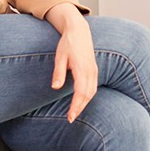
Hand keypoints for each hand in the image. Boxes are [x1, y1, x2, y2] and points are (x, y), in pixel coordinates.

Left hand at [45, 3, 96, 121]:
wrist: (79, 31)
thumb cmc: (68, 43)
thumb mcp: (59, 56)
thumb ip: (58, 72)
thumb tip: (55, 87)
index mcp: (82, 68)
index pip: (80, 92)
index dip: (76, 106)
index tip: (70, 116)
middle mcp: (90, 71)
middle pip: (88, 95)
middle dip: (80, 108)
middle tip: (70, 119)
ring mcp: (94, 70)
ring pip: (92, 92)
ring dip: (84, 104)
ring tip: (74, 112)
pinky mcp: (94, 70)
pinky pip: (93, 87)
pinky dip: (88, 96)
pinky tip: (81, 101)